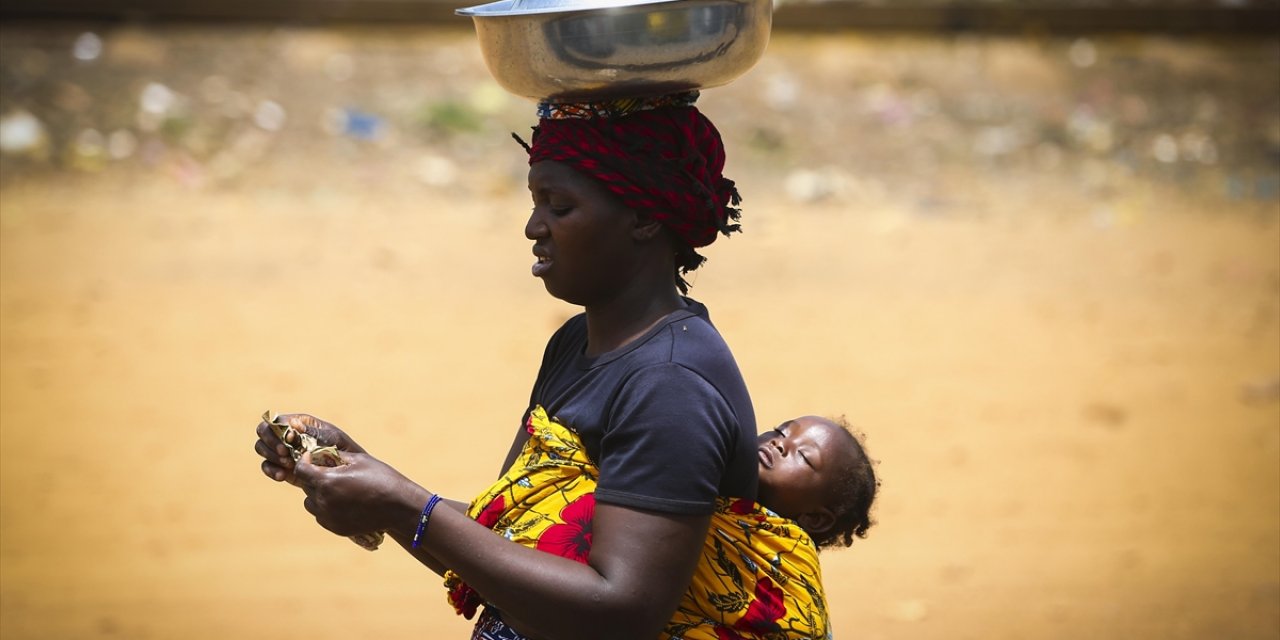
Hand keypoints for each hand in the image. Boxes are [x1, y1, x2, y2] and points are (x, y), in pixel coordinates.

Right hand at [254, 413, 367, 484]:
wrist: (348, 472)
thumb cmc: (343, 450)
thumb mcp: (331, 438)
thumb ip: (311, 431)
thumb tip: (292, 424)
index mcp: (299, 422)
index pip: (275, 420)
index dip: (276, 430)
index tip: (288, 441)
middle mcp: (287, 434)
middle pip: (263, 432)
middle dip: (271, 444)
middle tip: (285, 455)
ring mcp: (283, 450)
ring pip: (262, 448)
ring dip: (270, 457)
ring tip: (288, 465)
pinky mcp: (283, 467)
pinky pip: (267, 466)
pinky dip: (271, 470)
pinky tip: (282, 476)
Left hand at [294, 450, 419, 536]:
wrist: (399, 507)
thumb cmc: (381, 478)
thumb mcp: (359, 460)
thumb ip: (336, 457)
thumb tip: (321, 454)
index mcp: (327, 481)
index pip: (301, 470)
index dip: (305, 461)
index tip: (314, 458)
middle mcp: (323, 501)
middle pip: (305, 487)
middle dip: (314, 477)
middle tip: (330, 472)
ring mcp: (329, 517)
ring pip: (311, 503)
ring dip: (317, 494)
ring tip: (335, 489)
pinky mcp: (336, 528)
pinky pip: (321, 516)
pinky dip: (326, 508)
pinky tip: (343, 502)